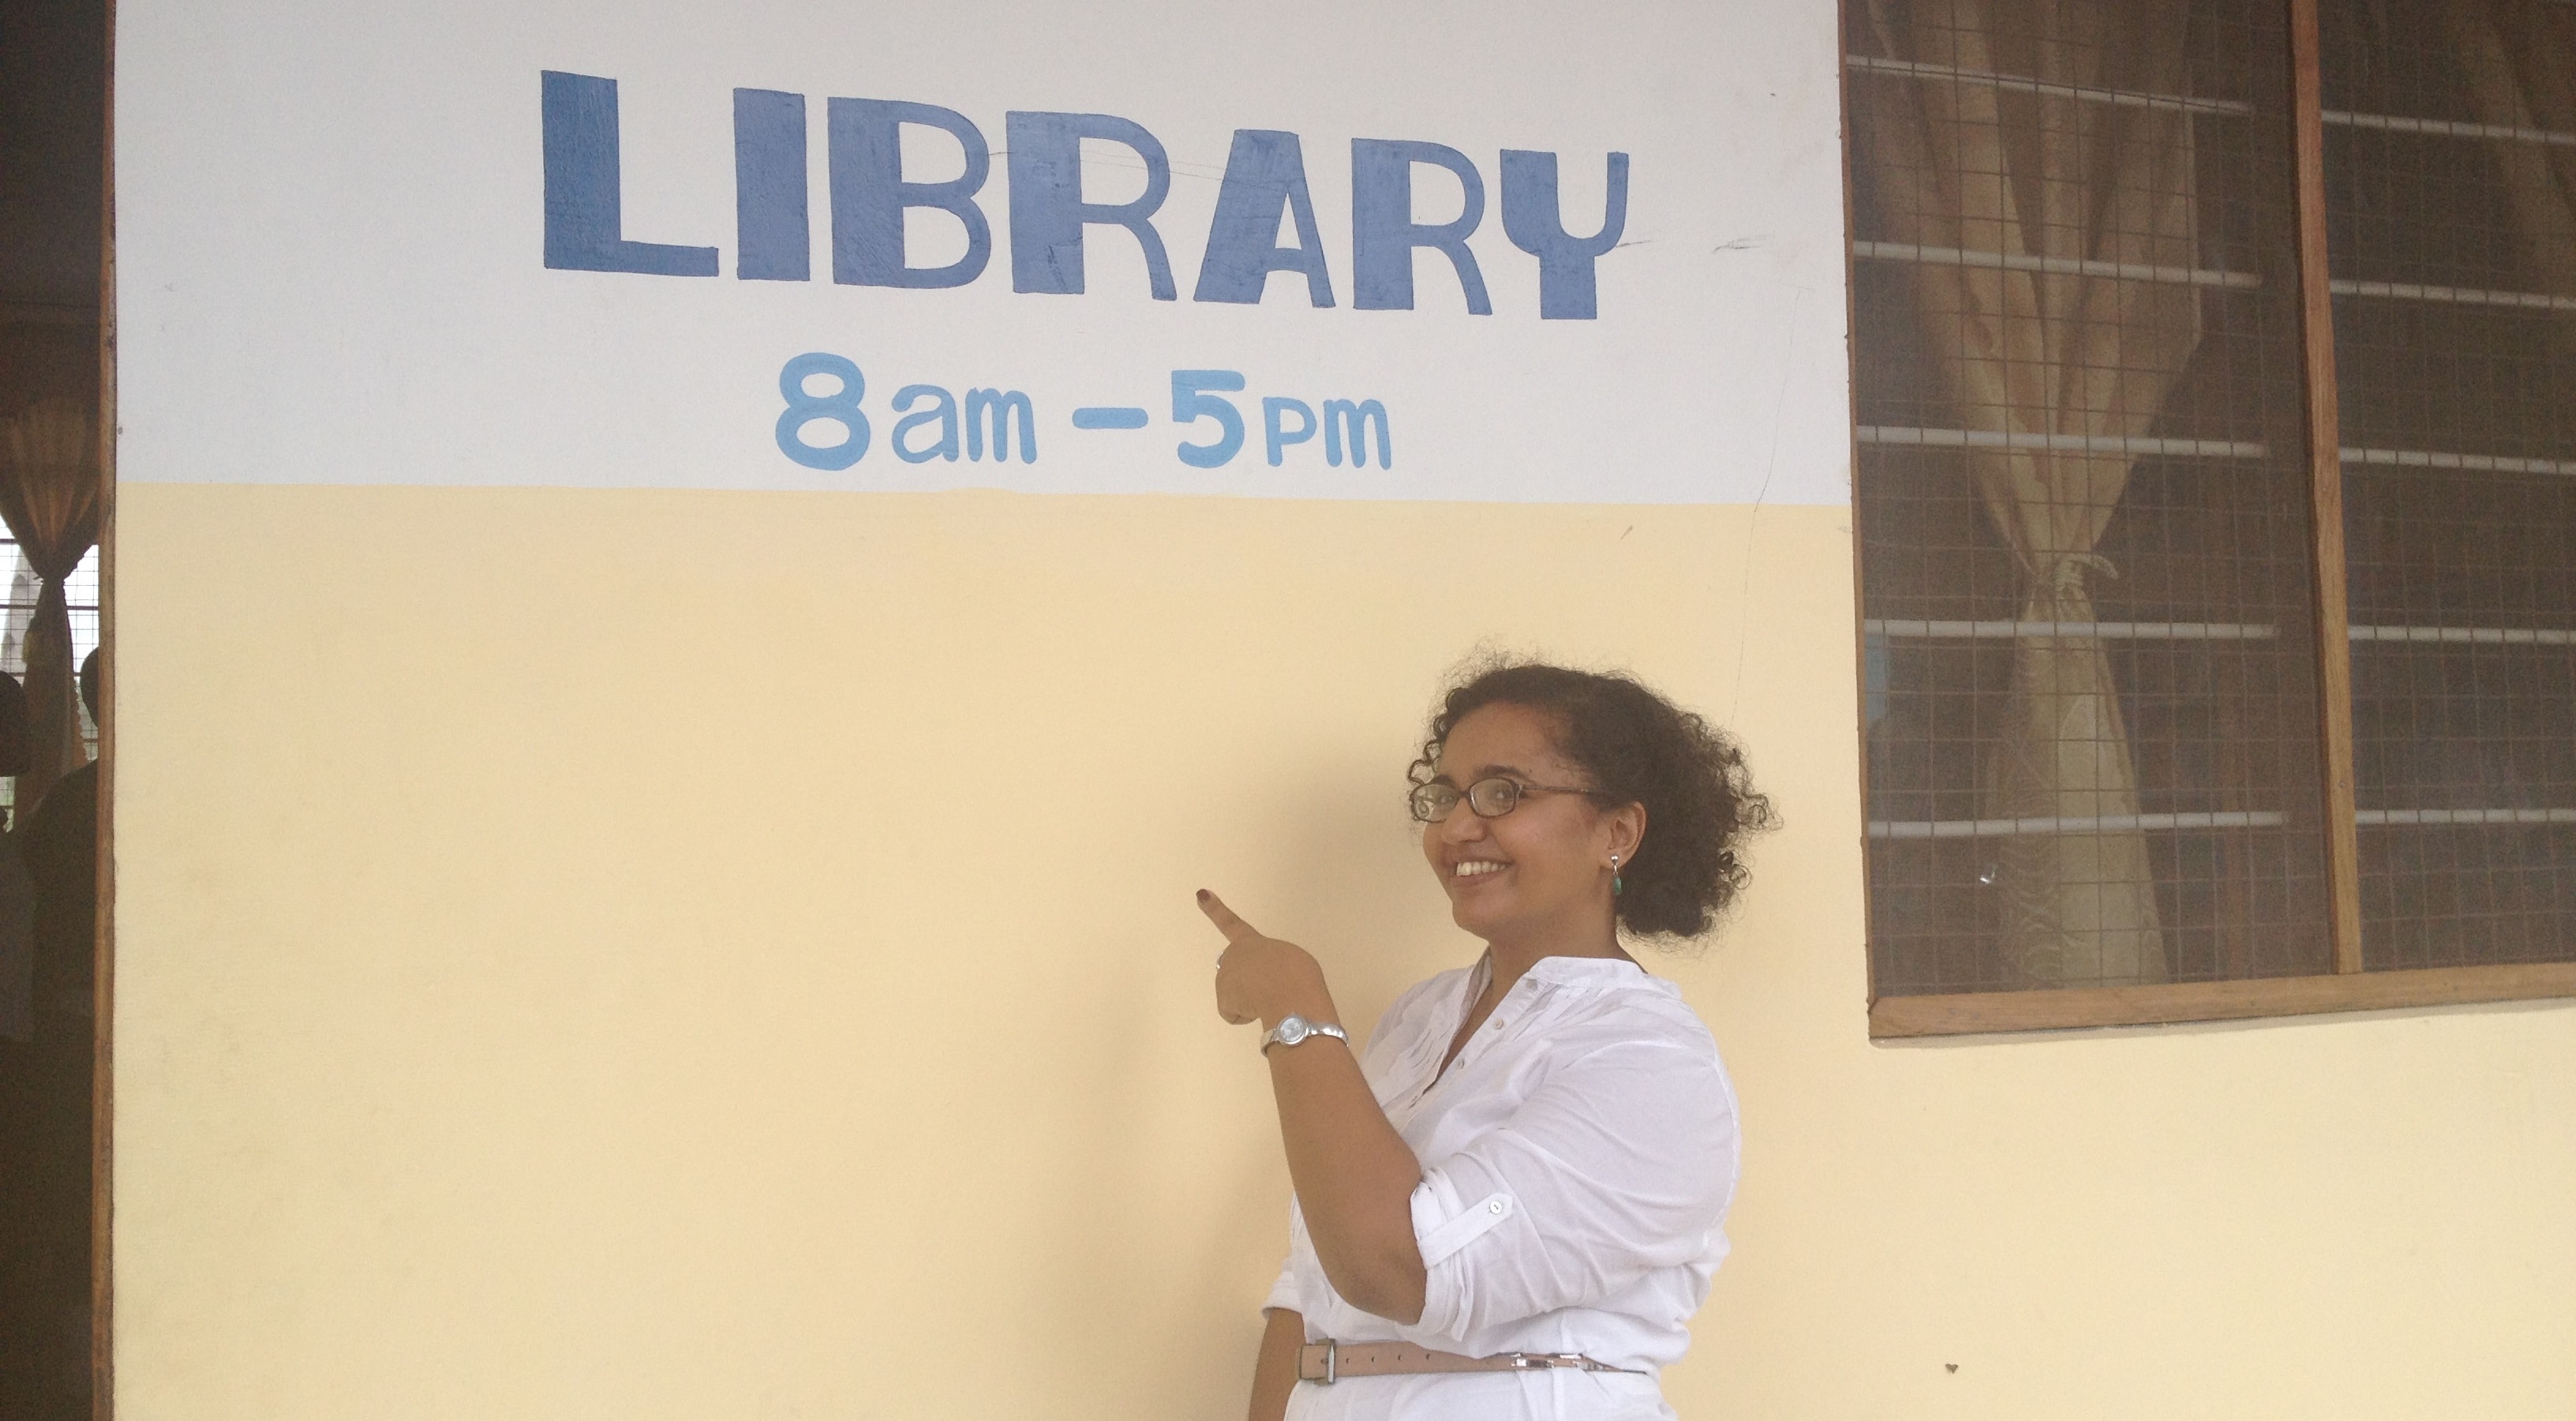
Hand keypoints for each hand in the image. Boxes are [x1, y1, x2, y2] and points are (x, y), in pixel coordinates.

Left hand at [1198, 890, 1333, 1030]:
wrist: (1292, 994)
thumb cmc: (1297, 973)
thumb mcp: (1291, 960)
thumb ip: (1273, 965)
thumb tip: (1267, 986)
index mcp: (1252, 941)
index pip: (1232, 923)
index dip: (1215, 909)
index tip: (1201, 894)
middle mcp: (1234, 955)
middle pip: (1238, 971)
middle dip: (1249, 982)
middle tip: (1270, 989)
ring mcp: (1225, 978)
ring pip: (1238, 995)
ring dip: (1252, 1000)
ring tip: (1271, 999)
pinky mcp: (1223, 1000)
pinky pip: (1236, 1014)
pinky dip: (1246, 1016)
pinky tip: (1259, 1012)